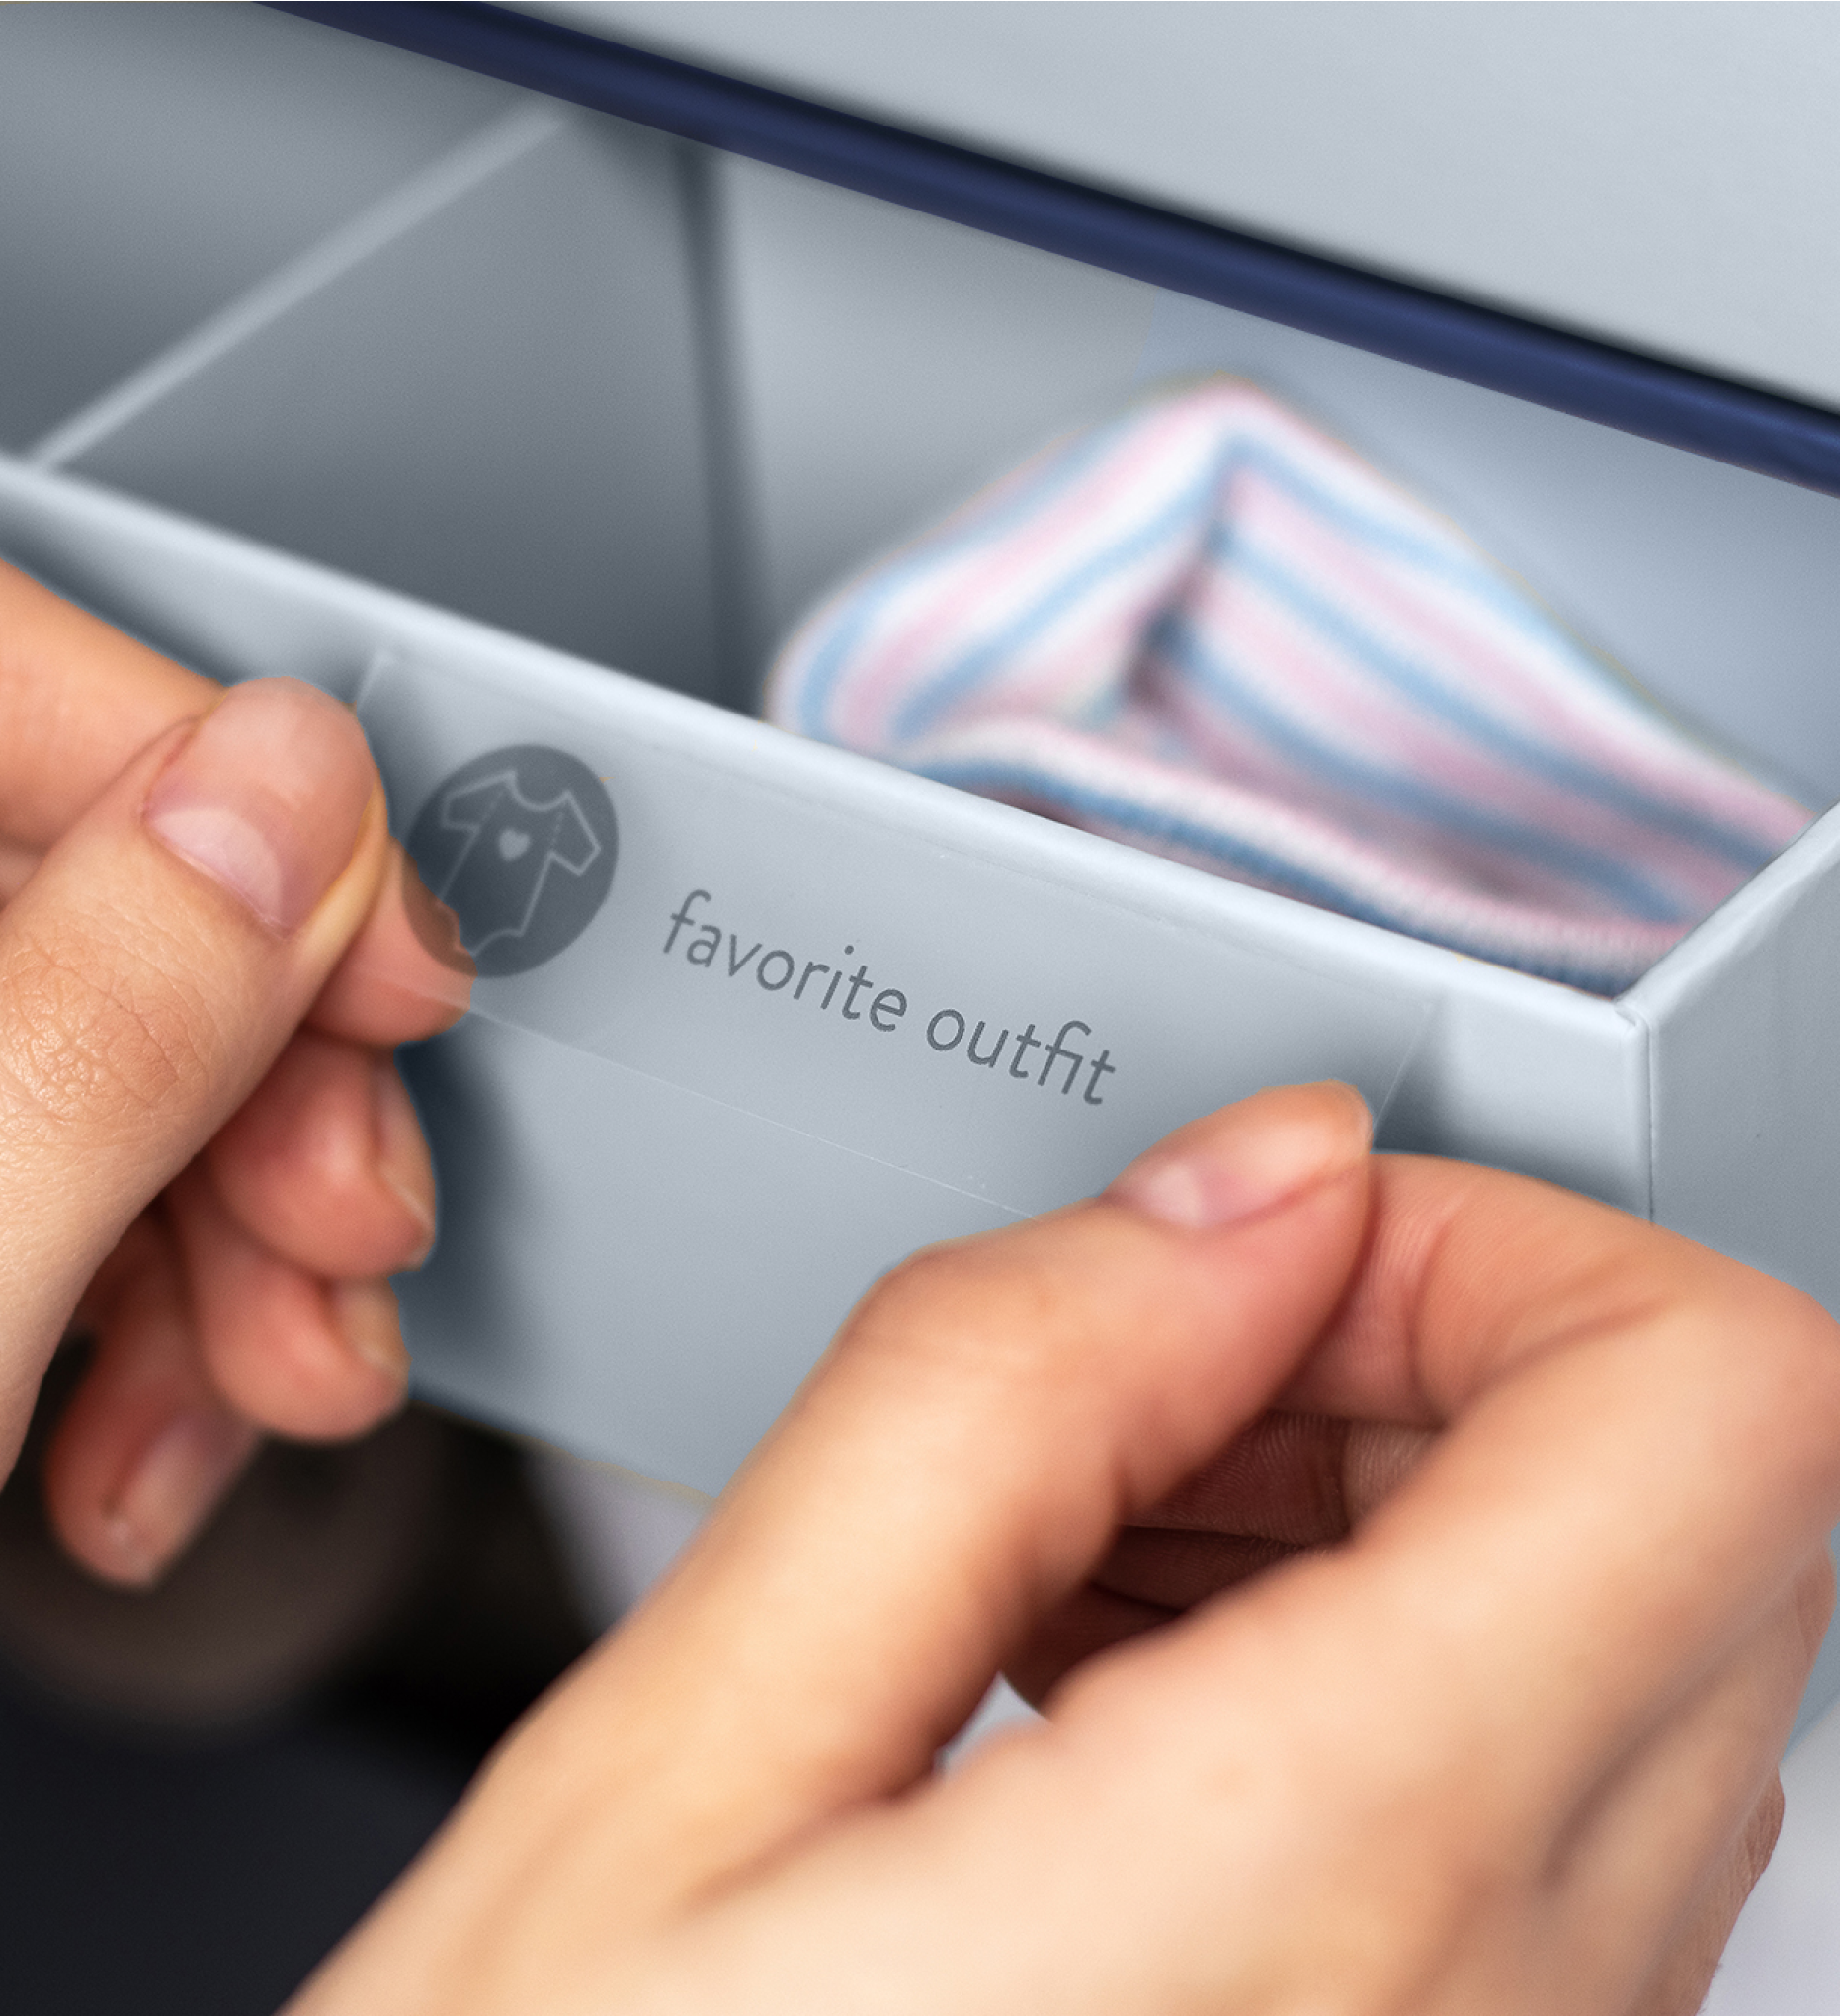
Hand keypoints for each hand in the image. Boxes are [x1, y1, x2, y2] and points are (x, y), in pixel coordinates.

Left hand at [0, 560, 467, 1584]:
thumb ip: (106, 1016)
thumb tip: (292, 791)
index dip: (244, 803)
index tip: (393, 965)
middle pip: (67, 889)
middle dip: (259, 1085)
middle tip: (341, 1227)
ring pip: (75, 1056)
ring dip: (228, 1236)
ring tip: (267, 1384)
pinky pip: (29, 1181)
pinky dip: (135, 1314)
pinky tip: (142, 1437)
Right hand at [294, 1084, 1839, 2015]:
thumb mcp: (679, 1766)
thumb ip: (986, 1403)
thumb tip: (1249, 1186)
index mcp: (1331, 1885)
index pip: (1719, 1407)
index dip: (1498, 1246)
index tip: (1268, 1262)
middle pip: (1699, 1501)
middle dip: (1406, 1360)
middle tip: (1131, 1407)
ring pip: (1642, 1630)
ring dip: (1379, 1501)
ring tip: (1083, 1560)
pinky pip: (1564, 1797)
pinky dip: (1376, 1656)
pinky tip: (1129, 1694)